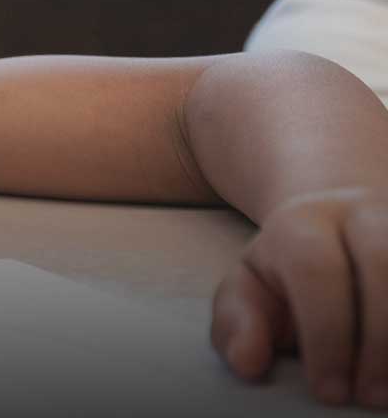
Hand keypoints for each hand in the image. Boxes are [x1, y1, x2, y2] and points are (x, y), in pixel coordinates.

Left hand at [210, 186, 387, 407]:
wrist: (343, 230)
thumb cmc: (290, 274)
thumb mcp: (250, 291)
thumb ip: (237, 323)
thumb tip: (247, 361)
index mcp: (303, 221)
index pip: (316, 268)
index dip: (325, 333)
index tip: (328, 391)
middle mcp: (364, 213)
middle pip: (383, 264)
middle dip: (379, 340)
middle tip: (368, 397)